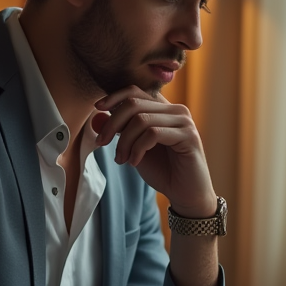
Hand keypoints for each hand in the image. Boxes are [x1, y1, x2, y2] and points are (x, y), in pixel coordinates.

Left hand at [91, 86, 215, 215]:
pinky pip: (153, 134)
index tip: (97, 108)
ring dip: (124, 142)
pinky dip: (138, 149)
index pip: (135, 91)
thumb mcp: (134, 149)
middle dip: (112, 124)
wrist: (186, 194)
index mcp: (163, 109)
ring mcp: (184, 121)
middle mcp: (176, 110)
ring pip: (141, 120)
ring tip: (121, 160)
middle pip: (134, 104)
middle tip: (100, 143)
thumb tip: (96, 117)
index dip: (114, 97)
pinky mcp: (188, 136)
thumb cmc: (163, 170)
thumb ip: (119, 132)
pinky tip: (134, 162)